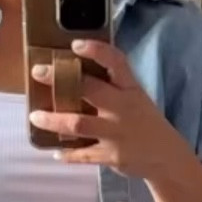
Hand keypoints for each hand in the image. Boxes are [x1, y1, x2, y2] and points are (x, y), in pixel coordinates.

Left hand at [30, 41, 193, 178]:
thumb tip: (79, 72)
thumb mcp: (137, 98)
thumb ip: (114, 87)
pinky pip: (83, 155)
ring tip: (35, 116)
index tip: (75, 44)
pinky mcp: (111, 157)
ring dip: (53, 120)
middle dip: (61, 79)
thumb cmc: (146, 122)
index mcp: (131, 90)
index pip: (116, 62)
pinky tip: (55, 152)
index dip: (96, 50)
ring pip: (79, 124)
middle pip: (90, 90)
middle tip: (38, 72)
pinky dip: (68, 154)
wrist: (167, 157)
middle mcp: (123, 109)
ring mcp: (116, 134)